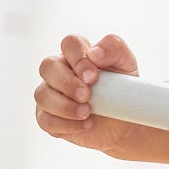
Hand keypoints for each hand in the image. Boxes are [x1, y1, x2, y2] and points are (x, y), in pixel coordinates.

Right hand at [34, 33, 139, 154]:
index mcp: (77, 54)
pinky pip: (46, 120)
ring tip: (86, 113)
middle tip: (87, 96)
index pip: (69, 44)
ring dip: (65, 106)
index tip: (93, 76)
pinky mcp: (47, 117)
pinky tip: (85, 125)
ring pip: (42, 95)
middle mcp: (58, 71)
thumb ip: (114, 48)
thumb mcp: (126, 64)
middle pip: (47, 66)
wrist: (122, 122)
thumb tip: (95, 52)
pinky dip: (66, 124)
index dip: (78, 58)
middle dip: (67, 82)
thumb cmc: (121, 89)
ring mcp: (49, 94)